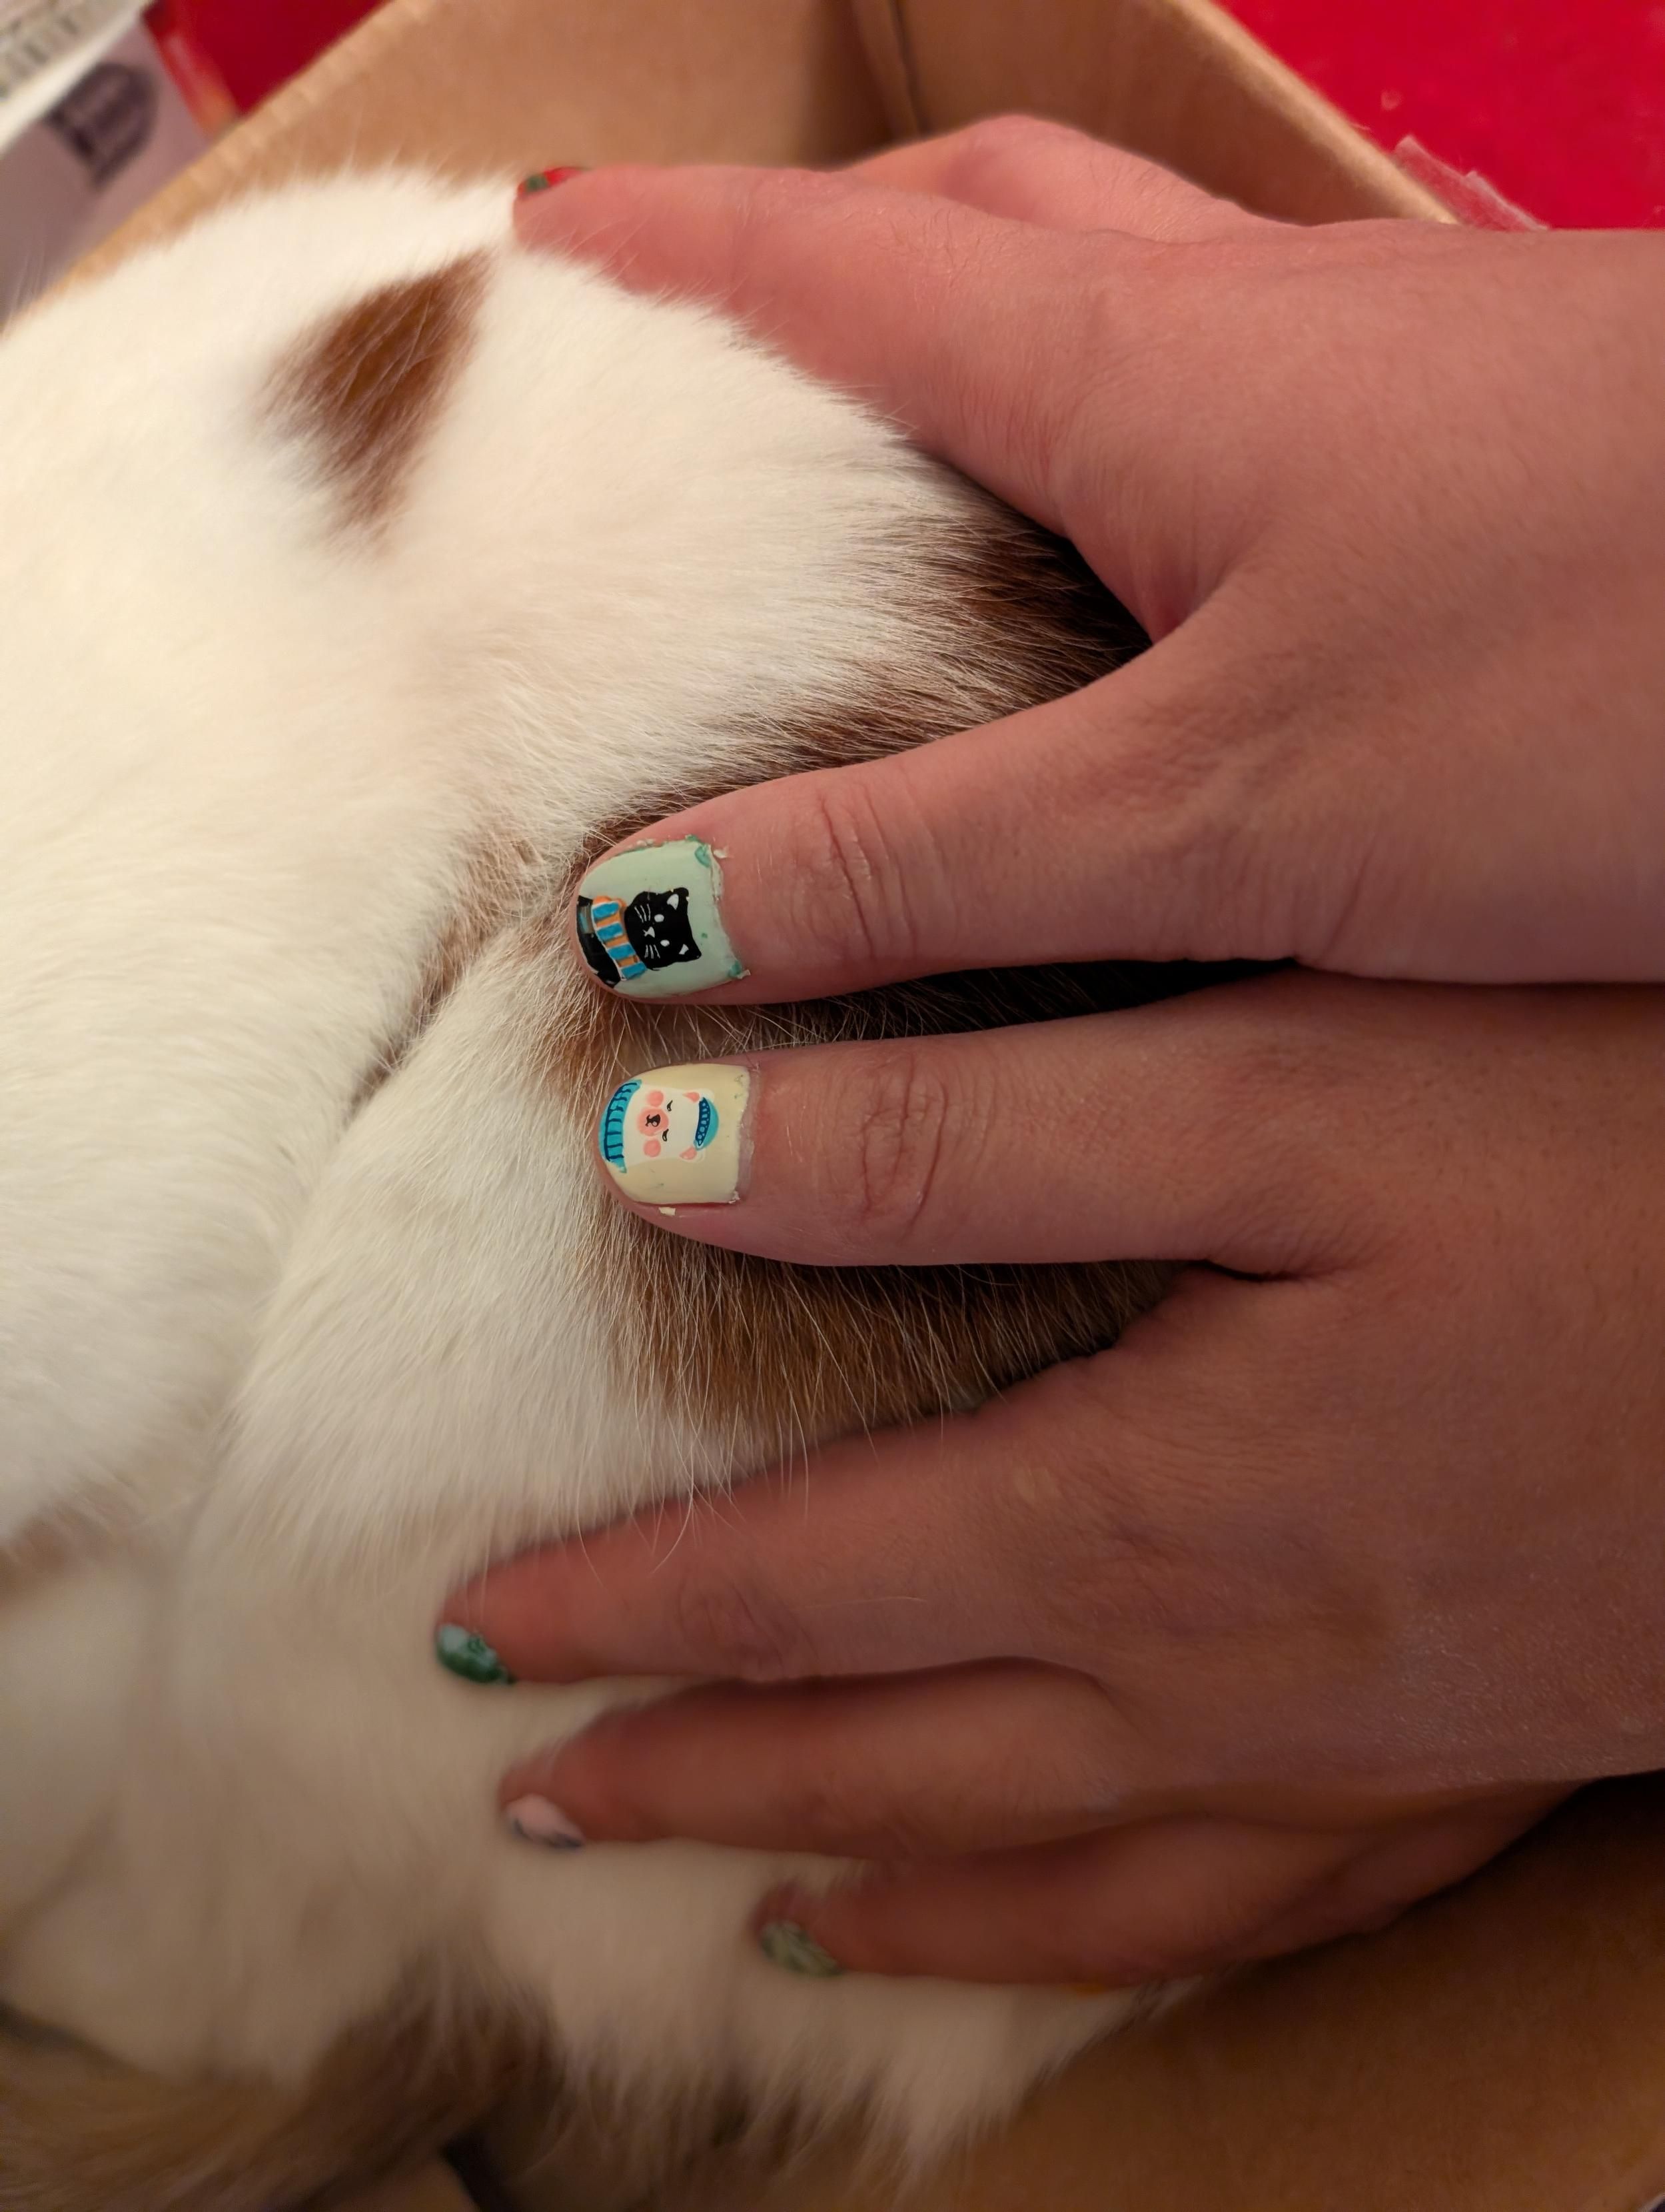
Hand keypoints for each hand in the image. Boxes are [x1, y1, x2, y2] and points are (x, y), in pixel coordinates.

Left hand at [452, 976, 1664, 1983]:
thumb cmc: (1605, 1160)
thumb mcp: (1271, 1089)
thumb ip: (966, 1139)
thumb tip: (676, 1151)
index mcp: (1143, 1516)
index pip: (808, 1589)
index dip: (629, 1611)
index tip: (483, 1632)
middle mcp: (1227, 1677)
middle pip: (893, 1760)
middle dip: (696, 1770)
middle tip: (541, 1794)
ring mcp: (1357, 1749)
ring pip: (1049, 1877)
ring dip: (876, 1889)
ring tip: (745, 1909)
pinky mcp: (1475, 1758)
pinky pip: (1241, 1916)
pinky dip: (1101, 1946)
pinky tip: (1049, 1943)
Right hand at [519, 119, 1664, 986]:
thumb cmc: (1612, 672)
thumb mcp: (1221, 811)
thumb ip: (936, 864)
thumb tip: (663, 917)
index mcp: (1133, 379)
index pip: (820, 277)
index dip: (649, 273)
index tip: (512, 285)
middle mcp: (1247, 342)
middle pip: (972, 243)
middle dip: (811, 281)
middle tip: (705, 384)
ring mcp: (1379, 396)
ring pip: (1122, 320)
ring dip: (980, 371)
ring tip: (885, 511)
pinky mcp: (1483, 485)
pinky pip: (1251, 431)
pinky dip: (1137, 479)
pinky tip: (1141, 610)